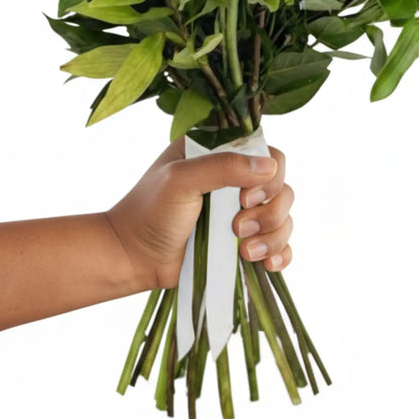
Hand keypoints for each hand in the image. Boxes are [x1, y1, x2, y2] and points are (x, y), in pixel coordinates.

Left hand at [105, 138, 293, 290]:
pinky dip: (280, 254)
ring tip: (244, 252)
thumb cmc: (149, 211)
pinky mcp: (244, 242)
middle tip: (238, 228)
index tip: (243, 198)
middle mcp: (235, 180)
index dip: (268, 177)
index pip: (268, 154)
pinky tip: (267, 264)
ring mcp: (241, 213)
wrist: (134, 257)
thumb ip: (223, 167)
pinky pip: (280, 245)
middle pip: (282, 188)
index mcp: (220, 154)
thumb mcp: (181, 179)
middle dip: (269, 212)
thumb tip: (269, 167)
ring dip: (273, 237)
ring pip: (284, 218)